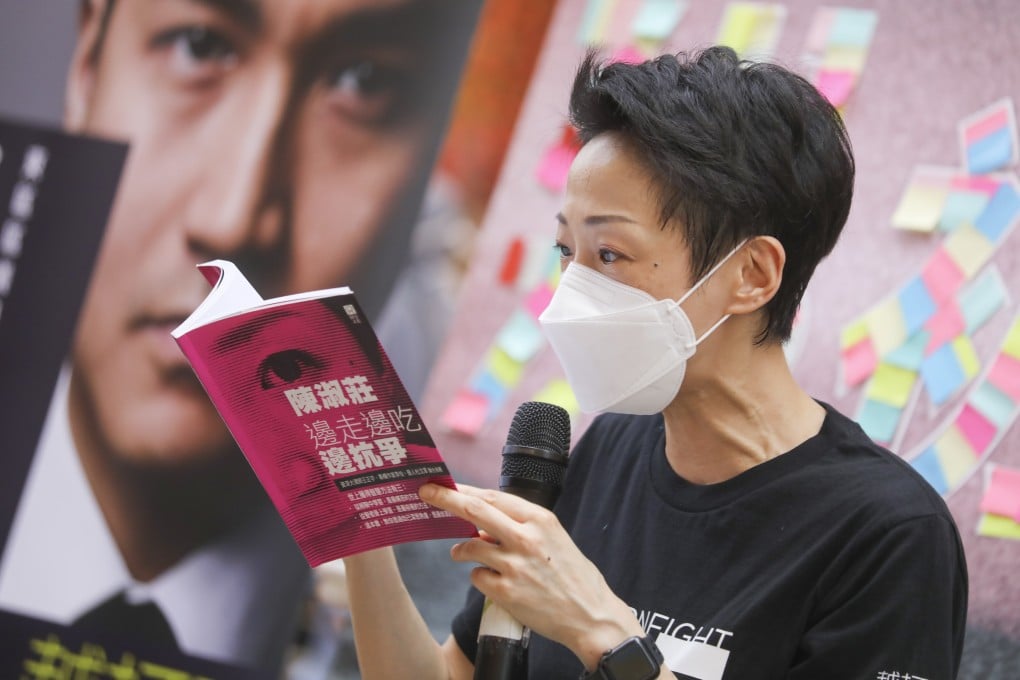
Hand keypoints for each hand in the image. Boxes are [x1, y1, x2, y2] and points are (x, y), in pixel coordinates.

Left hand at [419, 483, 643, 668]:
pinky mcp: (506, 592)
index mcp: (540, 520)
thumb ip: (520, 526)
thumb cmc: (571, 575)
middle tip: (425, 492)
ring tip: (462, 553)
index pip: (492, 497)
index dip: (463, 489)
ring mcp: (515, 566)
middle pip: (474, 510)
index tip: (442, 483)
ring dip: (461, 550)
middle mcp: (526, 538)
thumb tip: (481, 522)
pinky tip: (494, 582)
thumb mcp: (553, 539)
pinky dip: (479, 577)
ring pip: (469, 546)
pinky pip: (477, 577)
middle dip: (445, 499)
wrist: (590, 615)